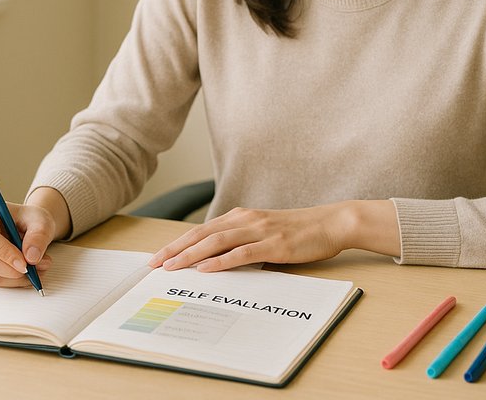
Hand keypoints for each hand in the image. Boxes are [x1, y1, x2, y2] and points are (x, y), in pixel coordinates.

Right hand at [0, 198, 56, 287]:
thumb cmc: (29, 219)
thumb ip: (39, 236)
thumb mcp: (41, 221)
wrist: (26, 225)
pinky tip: (26, 274)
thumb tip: (31, 257)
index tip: (25, 263)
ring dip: (15, 277)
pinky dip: (12, 280)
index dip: (4, 252)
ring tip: (37, 269)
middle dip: (12, 269)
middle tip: (36, 268)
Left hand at [146, 204, 355, 272]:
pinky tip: (206, 269)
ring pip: (216, 242)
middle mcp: (246, 219)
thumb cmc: (299, 231)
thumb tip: (218, 262)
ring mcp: (259, 231)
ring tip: (171, 266)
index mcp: (241, 216)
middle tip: (153, 264)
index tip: (158, 257)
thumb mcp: (265, 233)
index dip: (177, 243)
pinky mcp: (274, 244)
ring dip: (190, 255)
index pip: (201, 230)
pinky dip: (221, 261)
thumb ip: (242, 243)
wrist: (331, 223)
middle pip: (202, 234)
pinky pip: (242, 253)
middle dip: (175, 249)